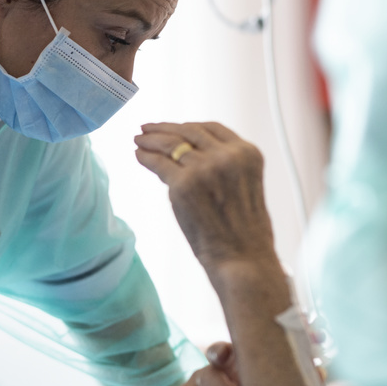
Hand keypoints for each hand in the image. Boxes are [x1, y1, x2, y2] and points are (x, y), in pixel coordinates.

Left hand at [134, 122, 277, 274]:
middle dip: (164, 128)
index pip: (211, 128)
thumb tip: (189, 155)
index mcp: (247, 153)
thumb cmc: (245, 233)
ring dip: (150, 140)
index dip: (187, 126)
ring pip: (170, 144)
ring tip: (139, 139)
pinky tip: (139, 155)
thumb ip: (225, 166)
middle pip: (188, 132)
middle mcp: (227, 156)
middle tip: (146, 128)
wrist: (243, 259)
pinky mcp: (184, 185)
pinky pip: (159, 163)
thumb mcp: (245, 186)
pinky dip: (146, 157)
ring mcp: (205, 168)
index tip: (173, 127)